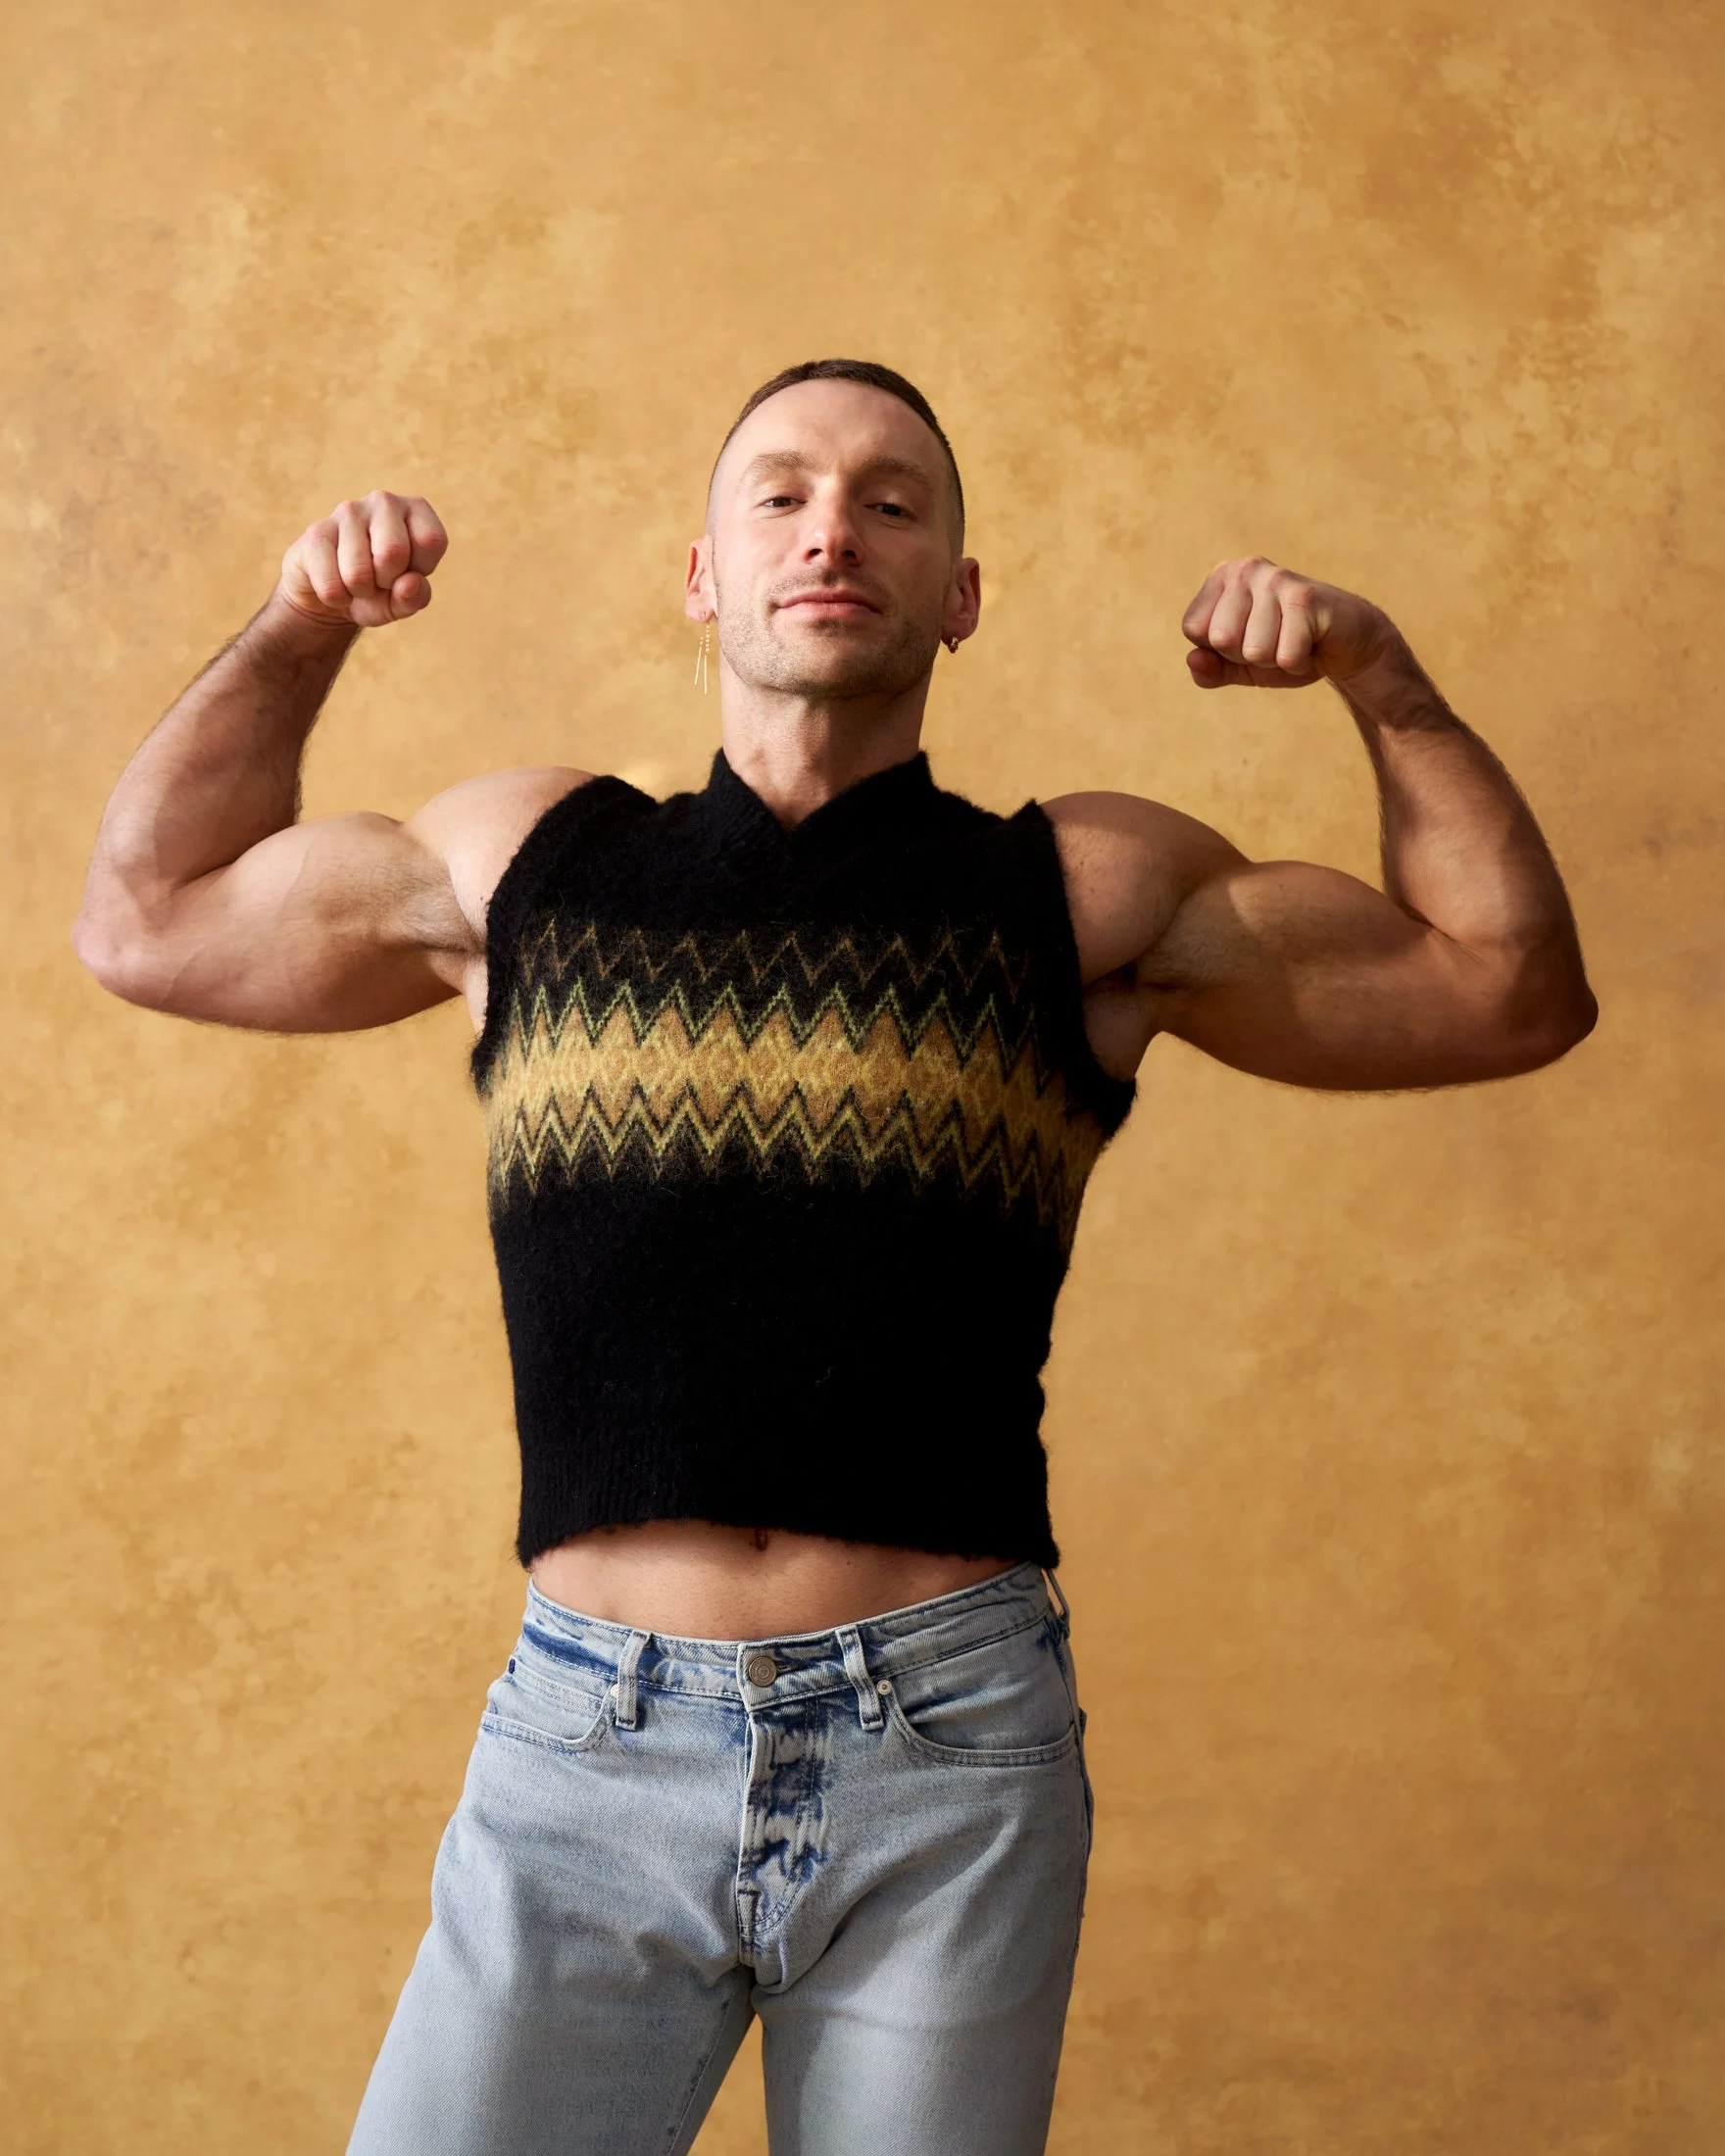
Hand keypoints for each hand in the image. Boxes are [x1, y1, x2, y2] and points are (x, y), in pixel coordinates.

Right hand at [278, 491, 447, 630]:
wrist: (333, 593)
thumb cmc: (379, 591)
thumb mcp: (403, 600)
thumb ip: (415, 596)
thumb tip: (409, 584)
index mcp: (416, 510)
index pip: (431, 540)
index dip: (419, 570)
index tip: (407, 572)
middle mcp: (384, 501)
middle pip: (393, 551)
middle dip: (386, 582)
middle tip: (379, 580)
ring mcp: (348, 511)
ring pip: (358, 572)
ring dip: (358, 592)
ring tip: (357, 581)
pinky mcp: (316, 531)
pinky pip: (331, 584)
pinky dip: (336, 598)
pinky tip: (335, 582)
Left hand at [1181, 555, 1396, 688]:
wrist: (1346, 644)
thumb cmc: (1285, 649)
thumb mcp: (1239, 666)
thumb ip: (1209, 669)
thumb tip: (1193, 659)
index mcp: (1222, 578)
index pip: (1193, 630)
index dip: (1220, 650)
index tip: (1248, 638)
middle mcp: (1245, 569)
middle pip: (1220, 639)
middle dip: (1247, 655)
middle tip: (1275, 640)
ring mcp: (1275, 579)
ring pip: (1253, 650)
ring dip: (1276, 660)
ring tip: (1294, 639)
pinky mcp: (1305, 596)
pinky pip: (1284, 656)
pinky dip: (1298, 663)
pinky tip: (1312, 643)